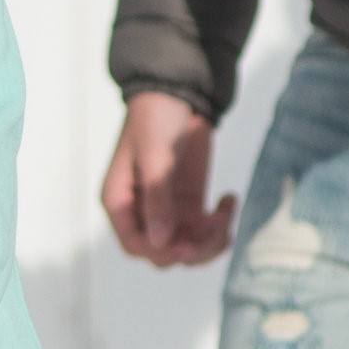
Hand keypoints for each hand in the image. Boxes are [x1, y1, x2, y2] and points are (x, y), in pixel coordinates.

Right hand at [102, 91, 235, 267]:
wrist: (177, 95)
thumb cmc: (155, 119)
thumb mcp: (155, 156)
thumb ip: (157, 199)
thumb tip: (160, 242)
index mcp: (120, 201)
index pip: (134, 244)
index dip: (159, 251)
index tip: (187, 243)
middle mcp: (141, 212)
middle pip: (162, 253)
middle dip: (189, 249)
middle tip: (212, 228)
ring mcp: (167, 211)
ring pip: (187, 248)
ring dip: (210, 241)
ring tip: (225, 214)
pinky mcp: (189, 205)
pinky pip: (204, 233)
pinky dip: (220, 227)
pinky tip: (228, 201)